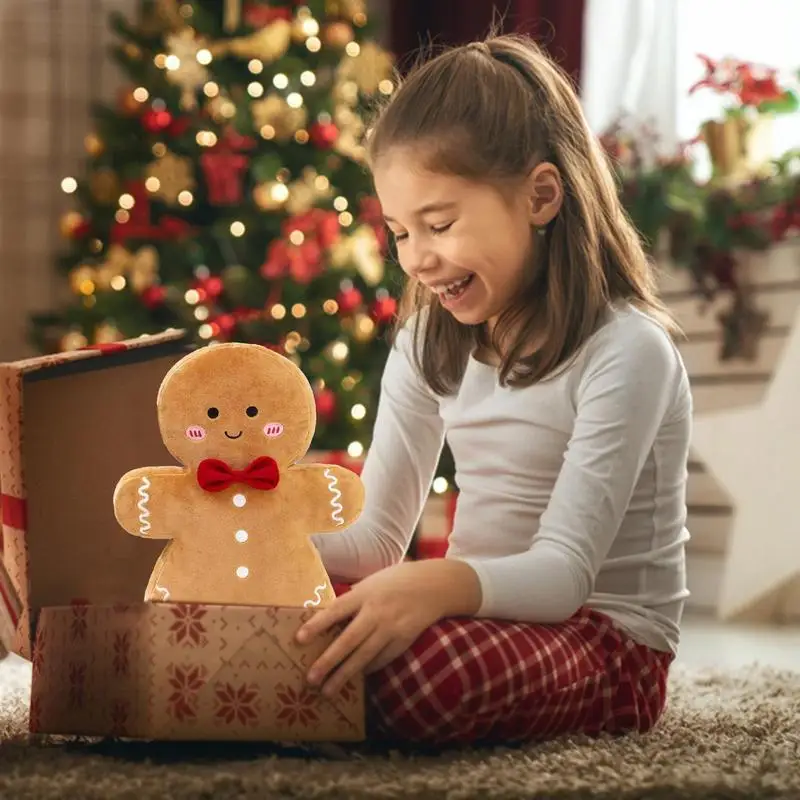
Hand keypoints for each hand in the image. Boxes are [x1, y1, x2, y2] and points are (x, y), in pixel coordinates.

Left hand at [295, 559, 481, 696]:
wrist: (433, 585)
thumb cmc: (396, 581)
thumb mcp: (371, 582)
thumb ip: (352, 599)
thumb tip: (326, 618)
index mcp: (365, 593)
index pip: (336, 610)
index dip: (317, 624)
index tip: (299, 639)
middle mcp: (377, 611)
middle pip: (349, 639)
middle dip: (328, 661)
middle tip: (310, 679)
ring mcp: (391, 628)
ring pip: (364, 655)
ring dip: (345, 675)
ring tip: (327, 691)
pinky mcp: (403, 640)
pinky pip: (381, 659)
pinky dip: (367, 669)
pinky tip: (356, 678)